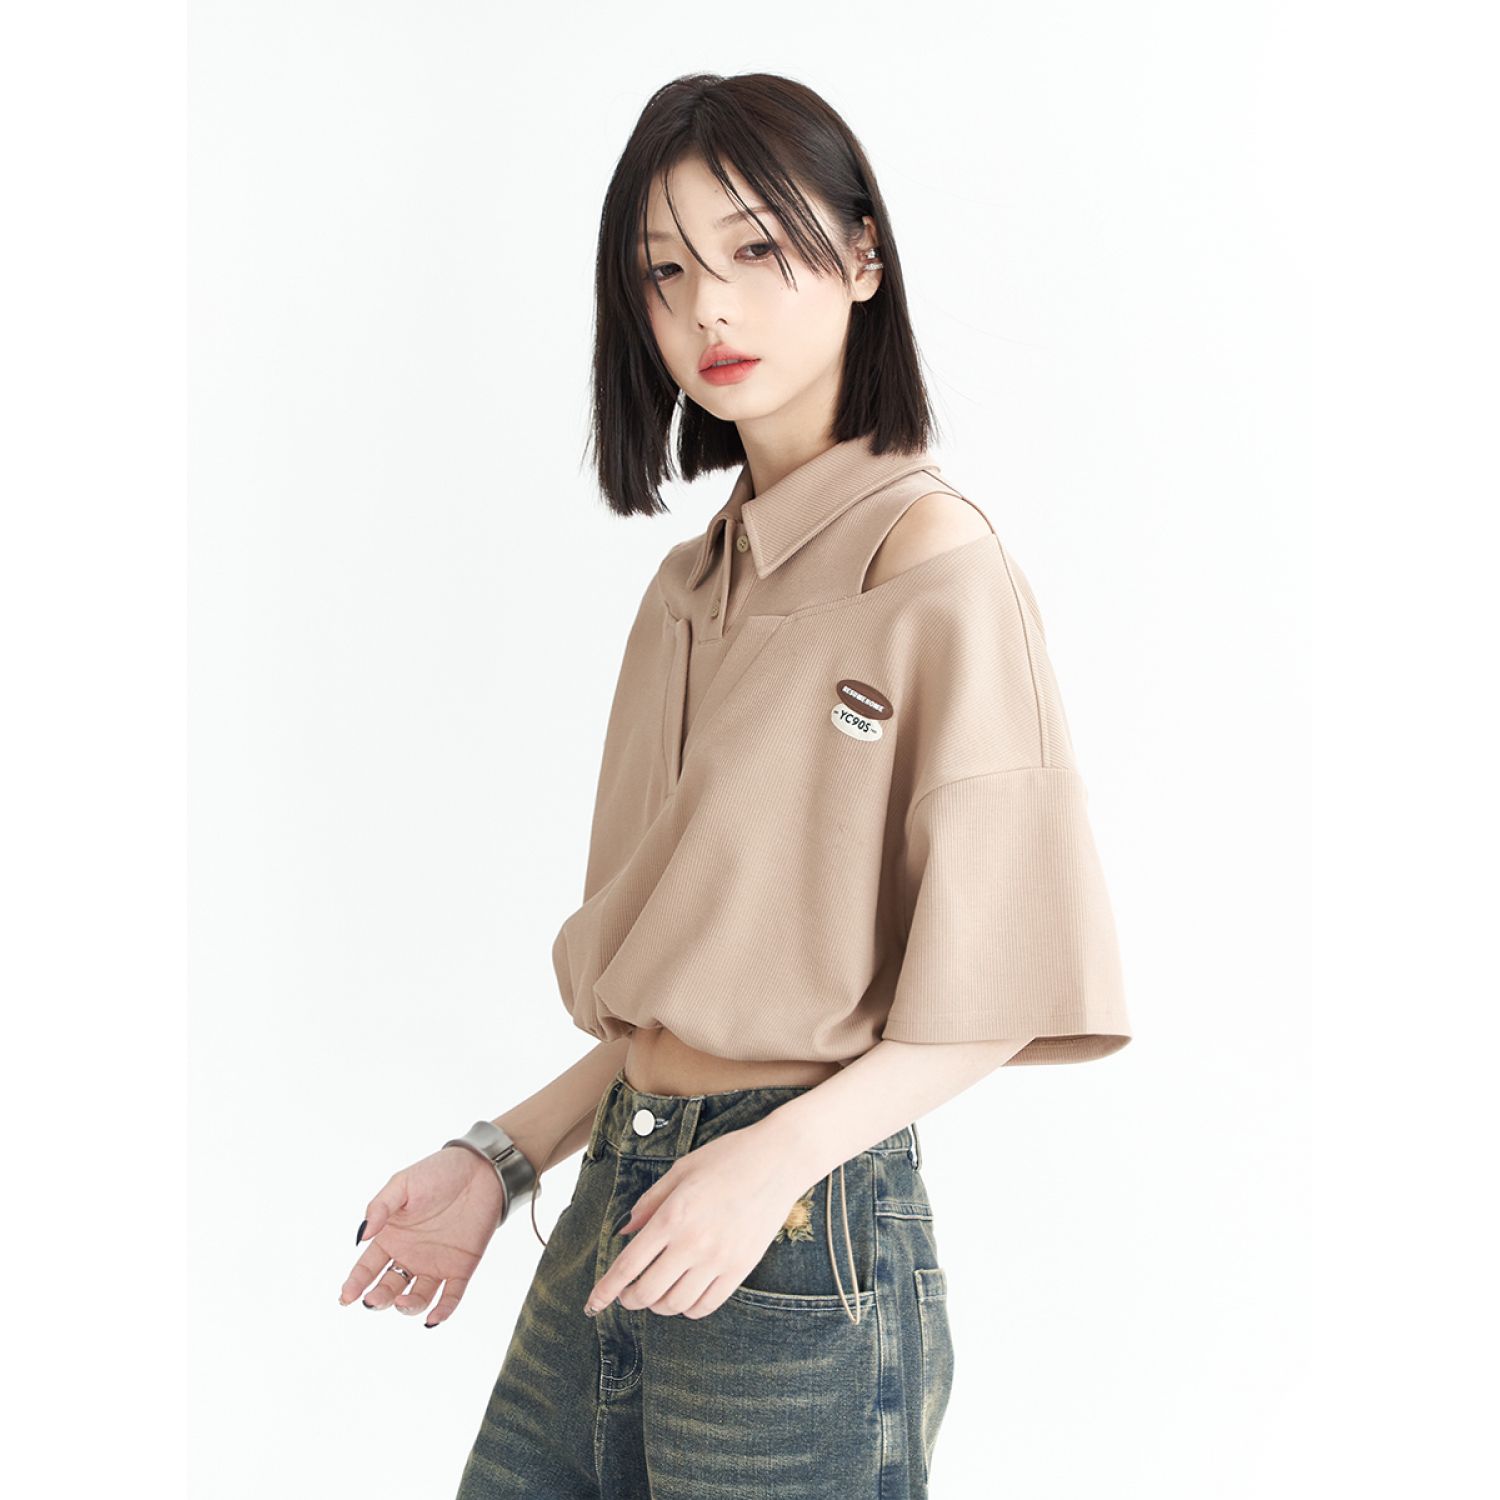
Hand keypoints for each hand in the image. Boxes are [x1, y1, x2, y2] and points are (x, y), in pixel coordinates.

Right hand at [338, 1146, 507, 1326]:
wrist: (480, 1169)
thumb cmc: (437, 1173)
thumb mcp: (402, 1184)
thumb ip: (380, 1207)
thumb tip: (361, 1235)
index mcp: (391, 1237)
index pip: (367, 1267)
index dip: (355, 1283)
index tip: (346, 1297)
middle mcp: (410, 1256)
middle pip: (388, 1287)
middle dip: (378, 1298)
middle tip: (374, 1300)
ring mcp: (435, 1264)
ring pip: (417, 1297)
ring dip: (408, 1306)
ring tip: (403, 1302)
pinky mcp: (461, 1268)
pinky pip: (451, 1296)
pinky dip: (442, 1311)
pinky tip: (433, 1319)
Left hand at [583, 1124, 806, 1319]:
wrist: (779, 1160)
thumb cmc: (727, 1158)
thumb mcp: (681, 1170)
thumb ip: (649, 1204)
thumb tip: (625, 1232)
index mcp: (673, 1216)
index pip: (628, 1265)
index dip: (606, 1289)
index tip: (592, 1303)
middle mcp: (693, 1243)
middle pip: (647, 1293)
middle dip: (629, 1299)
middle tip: (626, 1293)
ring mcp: (719, 1259)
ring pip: (675, 1305)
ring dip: (658, 1304)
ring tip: (656, 1291)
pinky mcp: (740, 1269)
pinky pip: (706, 1305)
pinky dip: (687, 1308)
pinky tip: (684, 1294)